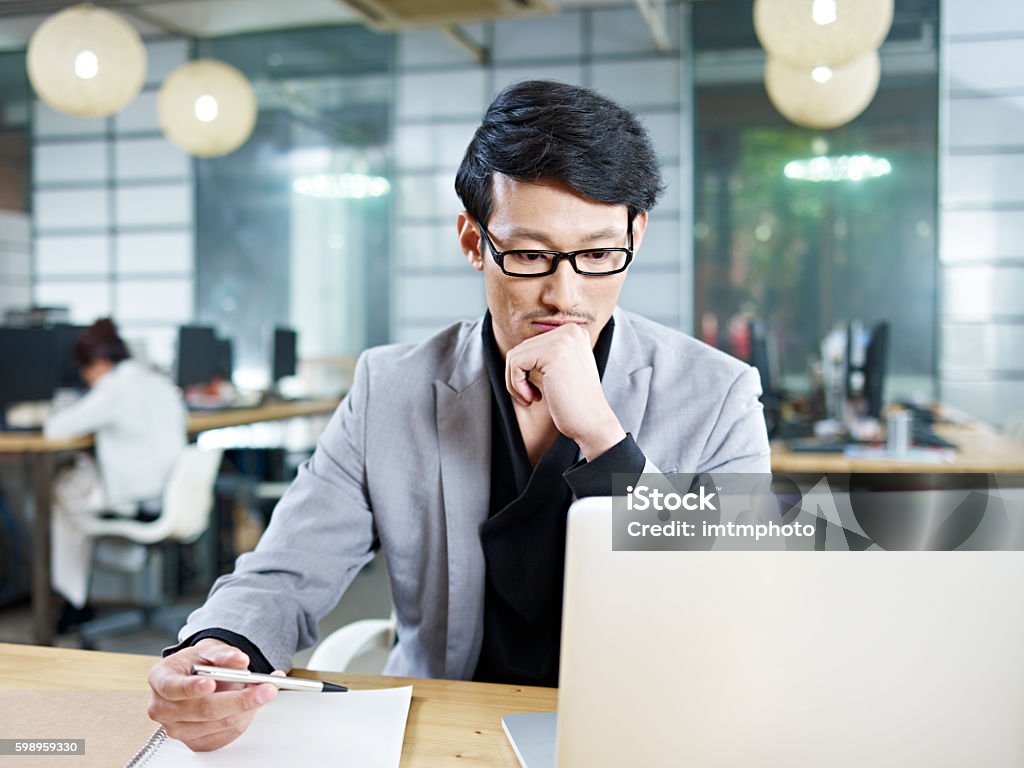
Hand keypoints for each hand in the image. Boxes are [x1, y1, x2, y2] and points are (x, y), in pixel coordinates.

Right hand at [147, 638, 282, 751]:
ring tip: (260, 691)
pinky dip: (244, 718)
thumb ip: (223, 654)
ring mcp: (177, 728)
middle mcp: (163, 707)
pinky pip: (225, 734)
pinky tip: (249, 705)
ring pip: (220, 723)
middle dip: (239, 699)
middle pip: (204, 709)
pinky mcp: (193, 742)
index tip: (210, 683)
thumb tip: (239, 660)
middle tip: (266, 688)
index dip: (191, 687)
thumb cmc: (198, 664)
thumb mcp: (208, 651)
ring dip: (246, 708)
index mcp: (161, 680)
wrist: (196, 677)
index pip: (173, 687)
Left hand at [505, 323, 625, 459]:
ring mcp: (563, 339)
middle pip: (522, 348)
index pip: (532, 344)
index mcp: (574, 332)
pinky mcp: (553, 352)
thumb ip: (545, 355)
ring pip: (515, 355)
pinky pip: (515, 364)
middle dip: (519, 376)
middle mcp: (570, 330)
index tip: (536, 390)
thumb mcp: (561, 370)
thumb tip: (516, 352)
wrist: (592, 423)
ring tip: (531, 398)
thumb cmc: (575, 403)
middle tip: (532, 397)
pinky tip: (533, 398)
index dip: (526, 370)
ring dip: (516, 382)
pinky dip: (516, 385)